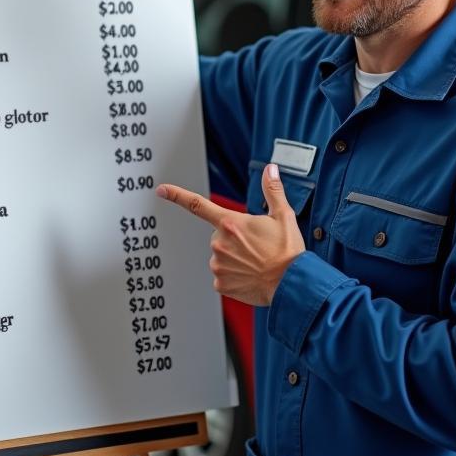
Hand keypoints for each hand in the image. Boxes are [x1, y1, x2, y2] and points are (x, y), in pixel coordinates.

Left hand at [157, 164, 304, 306]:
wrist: (293, 285)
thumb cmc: (288, 252)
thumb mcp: (283, 216)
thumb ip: (272, 190)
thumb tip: (270, 169)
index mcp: (231, 223)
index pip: (197, 205)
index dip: (176, 195)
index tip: (161, 190)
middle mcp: (219, 243)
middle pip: (218, 235)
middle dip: (233, 238)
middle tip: (256, 246)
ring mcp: (218, 265)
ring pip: (221, 256)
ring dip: (234, 258)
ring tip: (256, 262)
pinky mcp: (220, 284)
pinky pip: (223, 276)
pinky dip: (235, 276)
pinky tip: (251, 276)